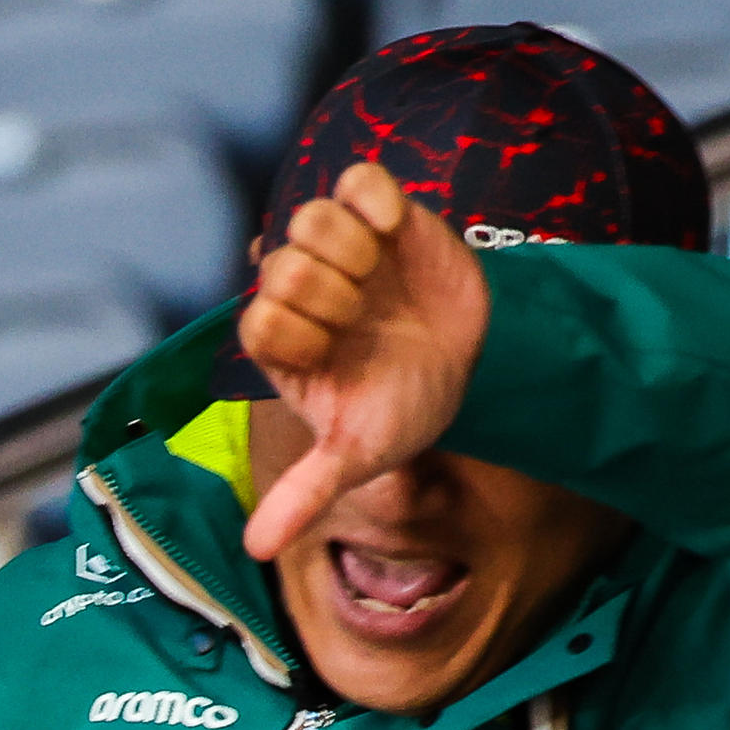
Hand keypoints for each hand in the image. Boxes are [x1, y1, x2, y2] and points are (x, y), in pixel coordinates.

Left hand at [237, 161, 490, 565]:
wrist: (470, 362)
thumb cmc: (403, 407)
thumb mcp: (358, 455)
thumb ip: (307, 492)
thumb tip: (258, 550)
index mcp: (279, 341)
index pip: (258, 319)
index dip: (303, 335)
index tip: (340, 353)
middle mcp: (296, 289)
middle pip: (284, 267)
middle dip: (334, 296)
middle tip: (366, 317)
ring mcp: (334, 247)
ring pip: (311, 218)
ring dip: (353, 249)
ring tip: (383, 275)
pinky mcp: (376, 211)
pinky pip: (357, 180)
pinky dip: (376, 198)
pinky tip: (397, 231)